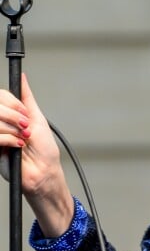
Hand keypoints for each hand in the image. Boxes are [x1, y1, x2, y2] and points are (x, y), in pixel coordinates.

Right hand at [0, 73, 74, 236]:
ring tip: (23, 140)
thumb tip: (22, 78)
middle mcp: (1, 122)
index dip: (12, 103)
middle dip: (14, 116)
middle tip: (26, 128)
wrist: (43, 172)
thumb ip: (27, 98)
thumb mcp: (38, 120)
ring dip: (13, 130)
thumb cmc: (44, 150)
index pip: (1, 96)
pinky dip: (8, 139)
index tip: (25, 114)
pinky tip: (17, 146)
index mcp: (11, 114)